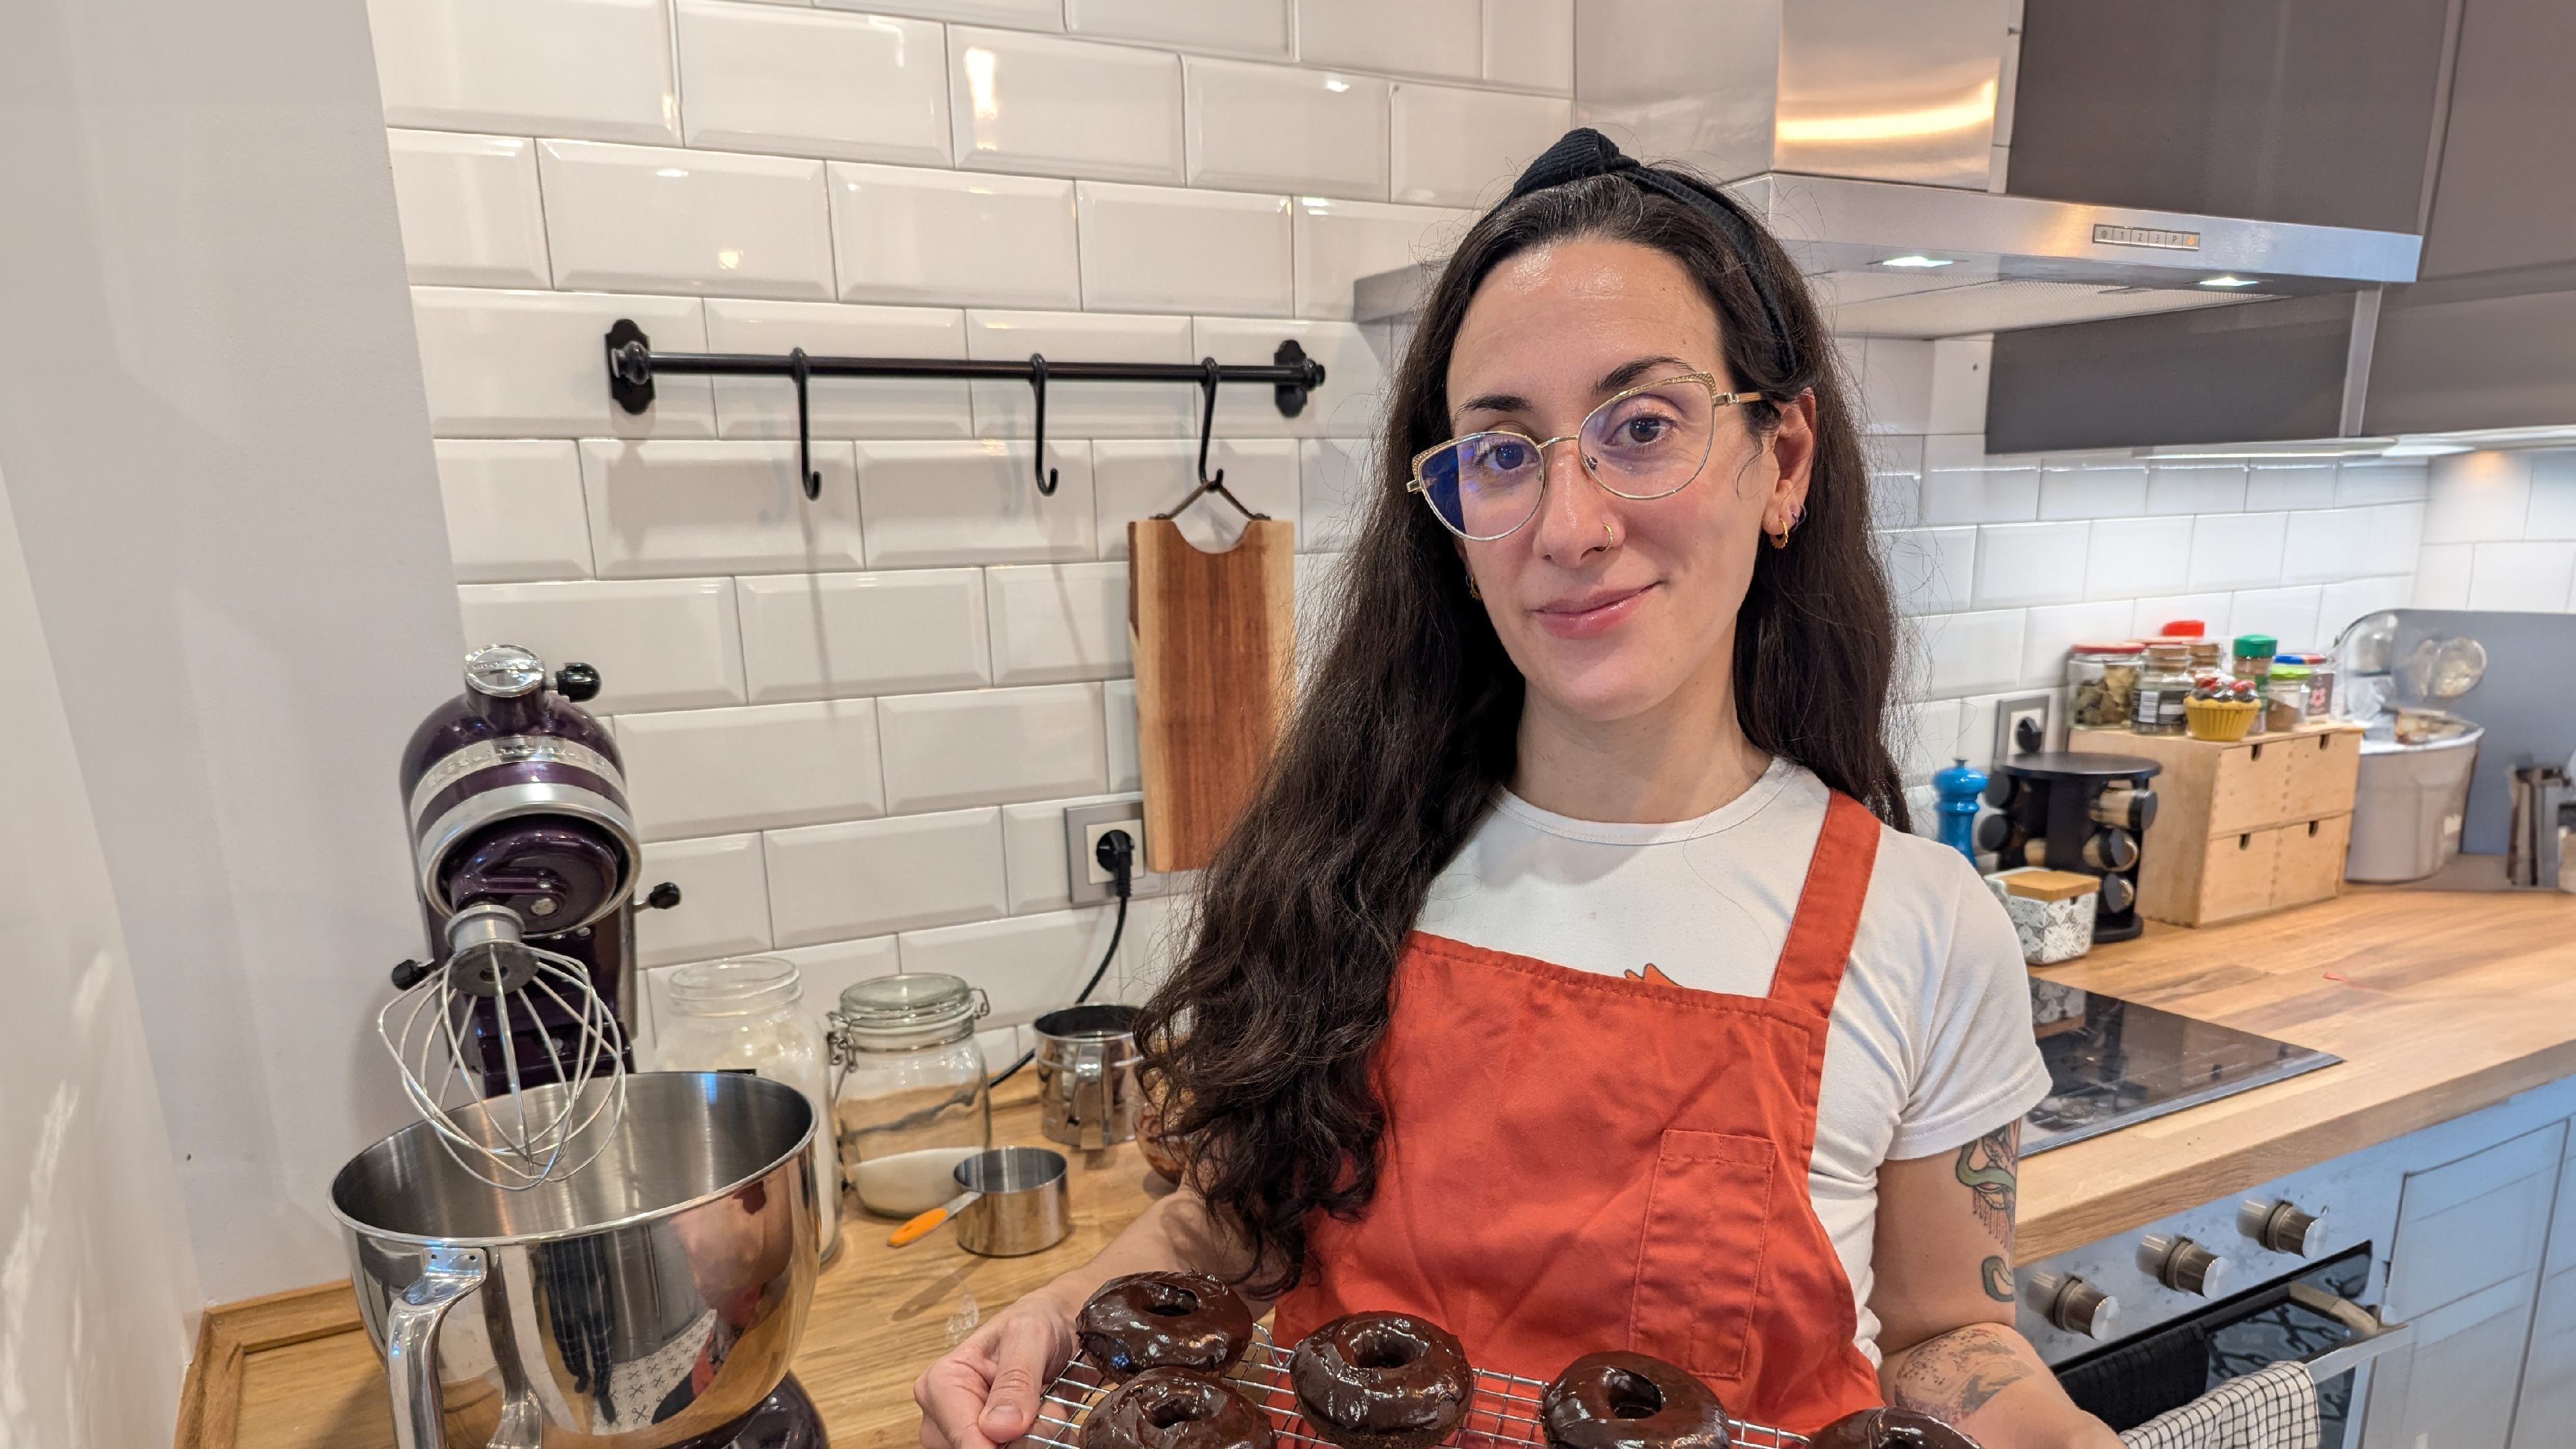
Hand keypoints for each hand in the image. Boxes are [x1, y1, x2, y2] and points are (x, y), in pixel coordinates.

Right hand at [916, 1285, 1079, 1448]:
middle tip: (1049, 1406)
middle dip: (1022, 1439)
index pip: (962, 1437)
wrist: (1058, 1326)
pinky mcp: (985, 1442)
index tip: (1029, 1429)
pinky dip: (1036, 1442)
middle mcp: (942, 1414)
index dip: (1000, 1445)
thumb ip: (1016, 1378)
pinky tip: (1046, 1419)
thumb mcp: (1031, 1335)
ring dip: (1033, 1440)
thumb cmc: (1037, 1321)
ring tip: (1049, 1406)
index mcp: (941, 1382)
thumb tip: (998, 1428)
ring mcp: (961, 1433)